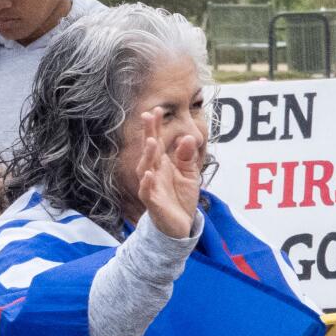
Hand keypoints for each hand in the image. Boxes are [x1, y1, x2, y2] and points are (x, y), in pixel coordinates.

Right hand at [134, 113, 201, 238]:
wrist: (179, 225)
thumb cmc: (181, 198)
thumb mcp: (190, 174)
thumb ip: (187, 157)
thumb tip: (189, 136)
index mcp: (162, 164)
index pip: (157, 142)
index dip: (154, 127)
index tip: (155, 110)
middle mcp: (153, 172)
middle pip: (149, 151)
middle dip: (148, 133)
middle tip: (148, 116)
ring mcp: (151, 186)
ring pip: (145, 168)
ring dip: (147, 155)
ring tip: (151, 141)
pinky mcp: (153, 202)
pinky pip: (147, 191)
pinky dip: (147, 183)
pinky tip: (149, 173)